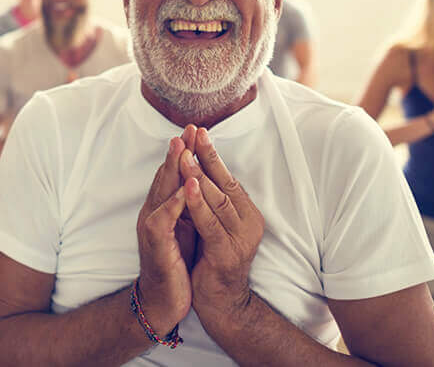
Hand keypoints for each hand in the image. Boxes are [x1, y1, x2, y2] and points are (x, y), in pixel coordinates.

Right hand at [136, 133, 194, 335]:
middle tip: (187, 129)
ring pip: (161, 190)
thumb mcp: (184, 229)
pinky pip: (164, 217)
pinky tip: (186, 187)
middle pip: (165, 175)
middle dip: (177, 151)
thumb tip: (199, 182)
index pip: (172, 173)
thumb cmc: (176, 263)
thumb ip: (187, 206)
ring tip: (184, 148)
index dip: (183, 152)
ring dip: (172, 168)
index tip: (195, 130)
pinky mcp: (155, 242)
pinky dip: (175, 202)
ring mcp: (152, 225)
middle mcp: (154, 211)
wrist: (164, 300)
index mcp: (163, 207)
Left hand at [179, 128, 263, 333]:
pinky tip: (188, 187)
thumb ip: (212, 201)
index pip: (228, 176)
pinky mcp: (226, 253)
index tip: (197, 130)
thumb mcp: (215, 224)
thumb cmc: (213, 260)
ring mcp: (239, 238)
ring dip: (198, 175)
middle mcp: (247, 222)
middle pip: (224, 182)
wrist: (219, 302)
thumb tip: (199, 167)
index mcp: (246, 212)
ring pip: (217, 199)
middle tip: (192, 133)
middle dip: (205, 156)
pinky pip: (210, 223)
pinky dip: (198, 203)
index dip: (211, 153)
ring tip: (186, 154)